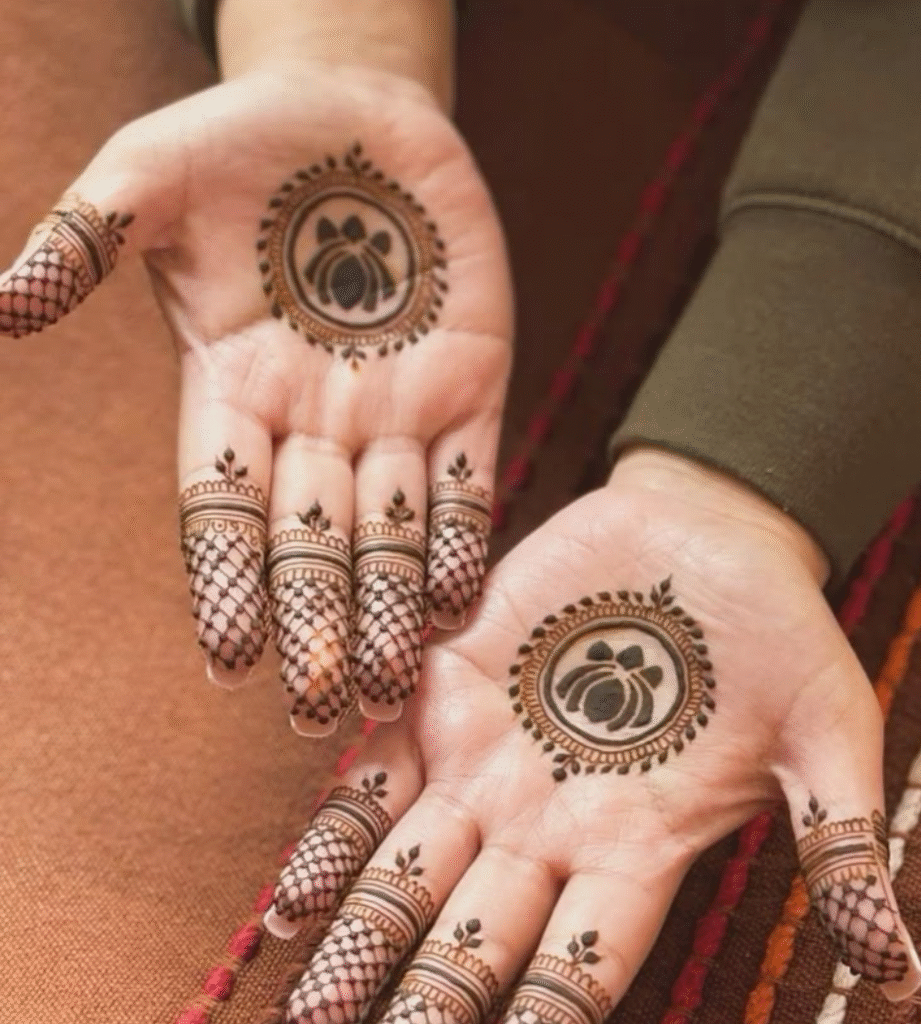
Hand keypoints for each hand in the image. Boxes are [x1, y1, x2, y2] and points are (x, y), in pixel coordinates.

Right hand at [0, 63, 511, 732]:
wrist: (358, 114)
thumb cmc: (245, 143)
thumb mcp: (153, 176)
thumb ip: (88, 239)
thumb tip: (1, 304)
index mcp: (235, 391)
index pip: (224, 507)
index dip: (226, 580)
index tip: (230, 660)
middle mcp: (315, 424)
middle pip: (312, 543)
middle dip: (317, 622)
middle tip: (322, 709)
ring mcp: (397, 413)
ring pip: (393, 533)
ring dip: (392, 608)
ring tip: (392, 689)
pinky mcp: (472, 388)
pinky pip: (470, 479)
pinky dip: (466, 537)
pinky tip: (459, 600)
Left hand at [264, 448, 920, 1023]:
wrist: (703, 529)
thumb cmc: (776, 632)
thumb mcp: (825, 732)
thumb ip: (836, 838)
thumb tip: (902, 974)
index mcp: (636, 846)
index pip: (579, 964)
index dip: (540, 1018)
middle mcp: (548, 819)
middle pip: (471, 933)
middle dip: (416, 998)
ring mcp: (490, 755)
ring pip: (409, 861)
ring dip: (358, 924)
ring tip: (305, 984)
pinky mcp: (448, 683)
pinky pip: (378, 760)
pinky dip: (339, 816)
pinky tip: (296, 878)